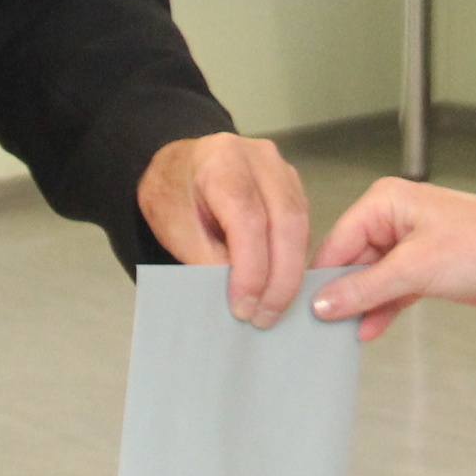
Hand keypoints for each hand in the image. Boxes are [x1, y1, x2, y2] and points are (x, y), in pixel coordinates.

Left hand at [137, 132, 312, 326]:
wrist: (178, 167)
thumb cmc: (172, 197)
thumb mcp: (176, 230)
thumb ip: (208, 260)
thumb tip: (243, 297)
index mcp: (223, 161)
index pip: (248, 219)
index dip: (251, 269)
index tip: (244, 307)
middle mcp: (261, 158)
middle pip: (286, 221)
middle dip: (281, 277)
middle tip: (267, 317)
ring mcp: (282, 169)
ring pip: (301, 226)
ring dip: (291, 273)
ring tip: (273, 309)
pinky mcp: (293, 185)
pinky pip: (302, 226)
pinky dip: (293, 260)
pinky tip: (280, 286)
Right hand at [307, 179, 475, 339]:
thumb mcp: (414, 268)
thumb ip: (364, 288)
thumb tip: (323, 303)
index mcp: (385, 202)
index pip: (337, 240)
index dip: (321, 276)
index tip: (303, 307)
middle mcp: (393, 219)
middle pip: (351, 261)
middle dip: (341, 294)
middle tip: (319, 327)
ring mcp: (408, 246)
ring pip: (371, 279)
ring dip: (361, 306)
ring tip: (339, 334)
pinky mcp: (423, 269)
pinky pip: (391, 290)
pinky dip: (382, 309)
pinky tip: (367, 331)